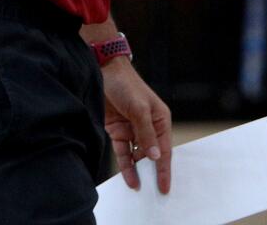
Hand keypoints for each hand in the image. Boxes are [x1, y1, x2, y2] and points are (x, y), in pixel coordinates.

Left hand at [101, 58, 172, 193]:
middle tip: (153, 193)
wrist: (101, 71)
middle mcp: (148, 127)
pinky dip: (126, 165)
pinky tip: (129, 178)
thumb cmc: (125, 84)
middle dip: (153, 173)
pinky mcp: (118, 131)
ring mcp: (132, 130)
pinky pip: (124, 152)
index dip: (165, 169)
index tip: (165, 187)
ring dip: (138, 171)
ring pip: (137, 156)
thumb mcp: (139, 108)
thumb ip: (146, 133)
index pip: (164, 149)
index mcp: (160, 120)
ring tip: (140, 189)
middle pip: (152, 155)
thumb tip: (155, 156)